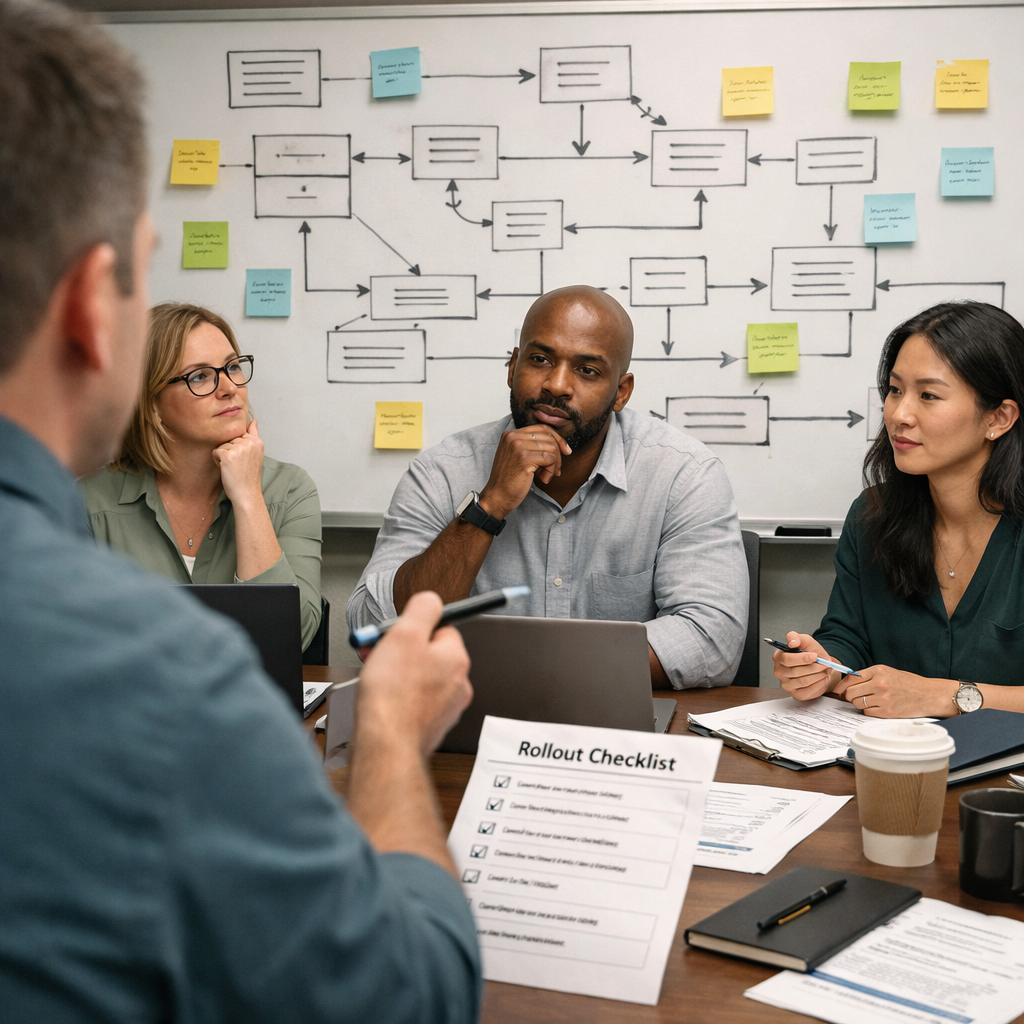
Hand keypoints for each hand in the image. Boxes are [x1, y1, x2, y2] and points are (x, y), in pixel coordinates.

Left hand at [212, 418, 264, 508]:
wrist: (246, 493)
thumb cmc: (249, 476)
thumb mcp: (255, 453)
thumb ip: (253, 434)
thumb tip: (253, 421)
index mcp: (257, 441)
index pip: (239, 435)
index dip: (238, 448)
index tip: (244, 461)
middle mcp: (249, 442)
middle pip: (229, 439)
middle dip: (230, 451)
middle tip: (239, 465)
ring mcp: (238, 448)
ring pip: (221, 445)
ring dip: (223, 457)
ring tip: (233, 468)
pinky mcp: (227, 454)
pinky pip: (215, 452)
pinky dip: (217, 462)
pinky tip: (227, 469)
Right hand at [357, 591, 472, 755]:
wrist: (385, 747)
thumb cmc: (392, 697)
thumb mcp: (405, 633)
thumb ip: (423, 609)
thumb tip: (431, 600)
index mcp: (456, 659)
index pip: (442, 628)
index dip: (414, 628)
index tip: (398, 633)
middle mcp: (457, 684)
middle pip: (429, 653)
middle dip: (402, 651)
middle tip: (380, 653)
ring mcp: (445, 708)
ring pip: (420, 678)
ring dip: (398, 673)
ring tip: (377, 678)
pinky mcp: (429, 726)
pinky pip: (414, 701)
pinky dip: (398, 697)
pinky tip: (383, 700)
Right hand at [478, 425, 572, 519]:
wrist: (497, 497)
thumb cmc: (509, 480)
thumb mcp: (519, 456)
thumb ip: (532, 446)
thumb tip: (560, 444)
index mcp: (511, 434)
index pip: (542, 428)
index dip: (557, 439)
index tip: (565, 451)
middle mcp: (513, 437)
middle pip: (549, 437)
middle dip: (558, 454)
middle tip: (555, 470)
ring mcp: (518, 446)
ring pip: (552, 448)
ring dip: (554, 465)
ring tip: (546, 476)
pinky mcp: (524, 458)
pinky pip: (550, 459)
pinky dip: (551, 471)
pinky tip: (543, 479)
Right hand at [772, 631, 838, 700]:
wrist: (820, 665)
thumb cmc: (811, 653)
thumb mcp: (805, 641)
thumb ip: (796, 637)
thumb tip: (791, 642)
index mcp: (778, 657)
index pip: (787, 659)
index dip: (802, 658)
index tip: (814, 656)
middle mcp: (779, 672)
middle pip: (795, 671)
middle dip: (813, 667)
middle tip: (824, 664)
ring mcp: (786, 685)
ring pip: (803, 681)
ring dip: (817, 675)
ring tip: (824, 670)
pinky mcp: (796, 694)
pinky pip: (807, 691)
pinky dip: (818, 684)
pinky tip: (822, 678)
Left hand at [835, 665, 956, 717]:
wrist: (929, 695)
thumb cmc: (909, 683)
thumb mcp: (888, 672)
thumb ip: (869, 676)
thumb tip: (848, 683)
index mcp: (879, 671)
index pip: (851, 678)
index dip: (842, 685)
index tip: (838, 690)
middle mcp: (879, 684)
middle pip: (851, 692)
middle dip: (850, 695)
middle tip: (856, 696)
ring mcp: (883, 699)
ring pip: (857, 704)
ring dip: (860, 704)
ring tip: (871, 701)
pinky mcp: (887, 712)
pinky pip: (867, 713)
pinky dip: (869, 711)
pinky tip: (878, 707)